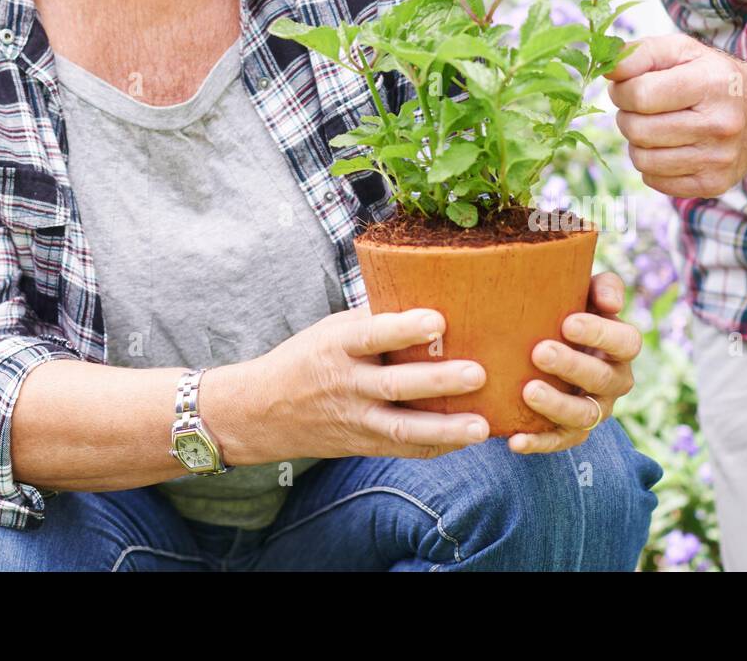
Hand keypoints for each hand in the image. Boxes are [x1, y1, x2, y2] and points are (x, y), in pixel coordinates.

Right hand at [239, 307, 490, 461]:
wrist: (264, 410)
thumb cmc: (308, 358)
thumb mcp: (331, 330)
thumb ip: (372, 322)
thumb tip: (426, 296)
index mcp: (336, 346)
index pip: (371, 335)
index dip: (404, 328)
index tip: (437, 320)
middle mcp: (346, 384)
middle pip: (394, 385)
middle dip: (437, 381)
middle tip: (477, 373)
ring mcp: (355, 419)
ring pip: (403, 428)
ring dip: (446, 429)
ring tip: (482, 426)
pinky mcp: (363, 445)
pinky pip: (404, 450)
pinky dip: (436, 446)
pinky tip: (467, 440)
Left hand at [508, 272, 641, 454]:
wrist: (545, 340)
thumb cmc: (567, 310)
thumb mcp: (585, 292)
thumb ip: (603, 287)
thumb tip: (610, 301)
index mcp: (621, 347)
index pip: (626, 342)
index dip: (600, 334)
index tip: (568, 323)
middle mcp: (615, 381)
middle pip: (603, 379)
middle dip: (572, 366)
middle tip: (539, 352)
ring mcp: (595, 409)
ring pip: (584, 416)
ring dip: (557, 405)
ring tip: (528, 391)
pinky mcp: (572, 432)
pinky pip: (559, 442)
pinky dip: (538, 443)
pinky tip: (514, 440)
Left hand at [606, 32, 746, 196]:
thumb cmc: (712, 77)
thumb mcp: (682, 50)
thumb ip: (639, 52)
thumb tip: (606, 68)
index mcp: (712, 84)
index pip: (639, 95)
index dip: (621, 91)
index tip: (627, 87)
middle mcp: (720, 124)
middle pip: (636, 129)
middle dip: (627, 116)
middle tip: (641, 108)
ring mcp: (719, 159)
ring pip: (641, 159)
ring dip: (637, 141)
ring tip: (655, 126)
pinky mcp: (714, 184)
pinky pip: (654, 180)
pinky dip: (651, 165)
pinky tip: (668, 147)